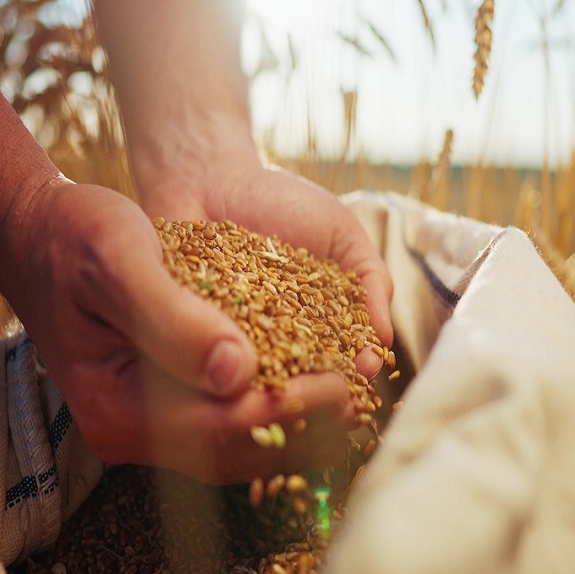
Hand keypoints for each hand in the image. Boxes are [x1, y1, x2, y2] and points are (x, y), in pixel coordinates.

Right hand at [0, 178, 360, 482]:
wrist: (41, 235)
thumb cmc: (77, 237)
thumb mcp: (121, 260)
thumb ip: (174, 316)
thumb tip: (240, 371)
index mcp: (114, 403)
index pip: (217, 426)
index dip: (286, 408)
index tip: (344, 383)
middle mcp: (126, 430)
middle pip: (231, 451)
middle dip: (302, 427)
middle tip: (362, 398)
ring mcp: (140, 426)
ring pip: (232, 448)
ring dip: (294, 429)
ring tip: (351, 403)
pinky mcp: (155, 408)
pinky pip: (222, 426)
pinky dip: (269, 415)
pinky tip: (309, 395)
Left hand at [138, 153, 394, 376]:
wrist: (210, 178)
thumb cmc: (282, 202)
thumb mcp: (341, 233)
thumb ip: (370, 280)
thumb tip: (384, 338)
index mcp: (315, 328)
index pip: (341, 361)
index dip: (354, 370)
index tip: (364, 371)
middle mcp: (275, 346)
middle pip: (301, 381)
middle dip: (317, 390)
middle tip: (328, 394)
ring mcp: (232, 344)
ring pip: (257, 381)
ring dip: (271, 389)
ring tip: (284, 387)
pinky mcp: (190, 338)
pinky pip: (207, 359)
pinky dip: (221, 364)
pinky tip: (234, 364)